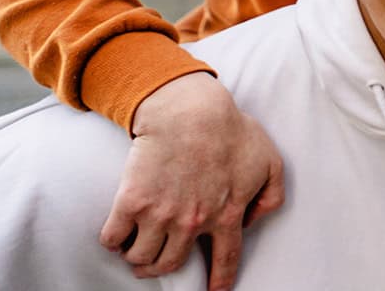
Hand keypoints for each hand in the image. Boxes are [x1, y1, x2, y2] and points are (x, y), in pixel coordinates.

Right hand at [99, 72, 285, 290]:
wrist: (189, 110)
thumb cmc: (231, 130)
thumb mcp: (269, 161)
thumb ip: (270, 196)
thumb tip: (253, 221)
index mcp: (227, 215)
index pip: (225, 260)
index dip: (218, 281)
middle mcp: (193, 222)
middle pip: (171, 264)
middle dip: (160, 270)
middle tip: (154, 264)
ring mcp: (160, 214)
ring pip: (141, 257)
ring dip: (136, 258)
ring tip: (134, 250)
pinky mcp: (132, 201)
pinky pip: (113, 238)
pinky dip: (113, 242)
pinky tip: (117, 236)